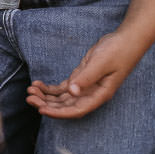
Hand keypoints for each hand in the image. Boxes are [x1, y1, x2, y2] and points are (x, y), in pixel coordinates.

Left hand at [27, 28, 153, 119]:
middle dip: (47, 103)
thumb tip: (72, 92)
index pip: (77, 110)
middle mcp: (91, 94)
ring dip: (45, 96)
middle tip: (29, 97)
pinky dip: (49, 88)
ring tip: (29, 90)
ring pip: (62, 98)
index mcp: (99, 95)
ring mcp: (85, 87)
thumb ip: (86, 78)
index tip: (41, 109)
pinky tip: (37, 83)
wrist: (125, 40)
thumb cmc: (117, 52)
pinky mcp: (80, 78)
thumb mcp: (100, 64)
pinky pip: (62, 88)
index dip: (58, 113)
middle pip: (66, 105)